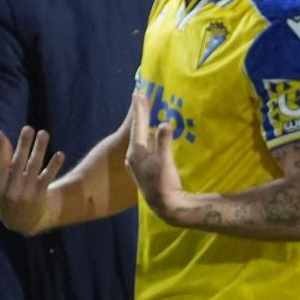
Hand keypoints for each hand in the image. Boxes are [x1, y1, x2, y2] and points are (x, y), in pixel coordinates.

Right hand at [0, 125, 63, 235]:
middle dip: (23, 144)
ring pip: (34, 166)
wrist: (22, 223)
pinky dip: (54, 165)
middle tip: (28, 128)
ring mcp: (26, 192)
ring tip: (44, 133)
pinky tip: (60, 154)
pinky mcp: (40, 194)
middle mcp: (11, 189)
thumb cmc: (8, 199)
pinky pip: (48, 177)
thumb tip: (0, 140)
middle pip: (18, 162)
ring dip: (40, 149)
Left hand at [125, 92, 188, 220]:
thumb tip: (166, 123)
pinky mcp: (143, 168)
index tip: (138, 94)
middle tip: (139, 97)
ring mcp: (137, 162)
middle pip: (137, 130)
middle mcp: (133, 155)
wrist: (165, 205)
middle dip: (139, 114)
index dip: (139, 110)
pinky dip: (147, 136)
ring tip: (145, 112)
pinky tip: (151, 134)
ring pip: (140, 138)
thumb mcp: (165, 162)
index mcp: (136, 152)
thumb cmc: (164, 184)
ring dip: (143, 124)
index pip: (138, 126)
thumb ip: (164, 142)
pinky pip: (144, 146)